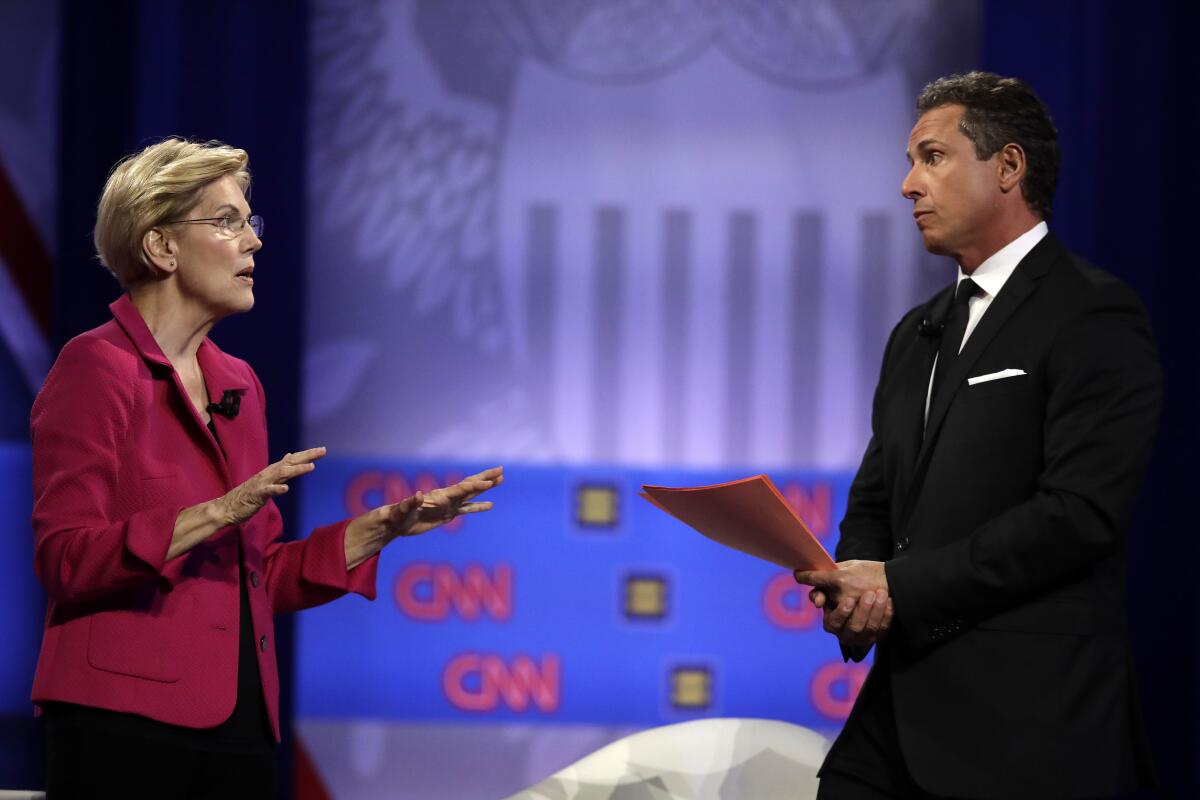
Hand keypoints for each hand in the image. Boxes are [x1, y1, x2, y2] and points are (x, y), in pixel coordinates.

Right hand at [217, 447, 326, 525]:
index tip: (322, 449)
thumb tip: (290, 456)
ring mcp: (262, 484)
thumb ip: (279, 469)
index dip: (307, 454)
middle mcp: (268, 474)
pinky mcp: (255, 496)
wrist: (226, 508)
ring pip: (281, 474)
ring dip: (296, 470)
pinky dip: (276, 489)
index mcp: (271, 472)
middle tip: (323, 450)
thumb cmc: (247, 495)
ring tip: (312, 466)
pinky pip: (267, 491)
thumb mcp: (267, 480)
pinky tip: (286, 489)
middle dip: (307, 456)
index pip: (292, 460)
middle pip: (290, 462)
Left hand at [378, 466, 503, 537]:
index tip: (489, 482)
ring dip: (486, 488)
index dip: (475, 486)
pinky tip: (491, 505)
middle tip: (501, 470)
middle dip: (486, 478)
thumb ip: (410, 502)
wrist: (396, 522)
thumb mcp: (402, 510)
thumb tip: (419, 494)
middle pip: (470, 485)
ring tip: (501, 480)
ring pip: (472, 494)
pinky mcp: (448, 514)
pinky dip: (479, 507)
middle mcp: (447, 498)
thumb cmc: (397, 516)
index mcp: (439, 496)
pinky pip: (467, 509)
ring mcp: (449, 505)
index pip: (461, 489)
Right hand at [814, 587, 893, 647]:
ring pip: (870, 627)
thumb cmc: (847, 581)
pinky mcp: (878, 635)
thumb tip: (817, 602)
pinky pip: (884, 627)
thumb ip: (820, 590)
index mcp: (831, 622)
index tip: (850, 600)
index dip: (841, 613)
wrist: (871, 582)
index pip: (833, 623)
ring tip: (881, 593)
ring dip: (876, 610)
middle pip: (854, 627)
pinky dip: (887, 614)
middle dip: (862, 611)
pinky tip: (889, 600)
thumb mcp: (833, 581)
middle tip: (869, 594)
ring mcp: (863, 636)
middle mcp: (845, 633)